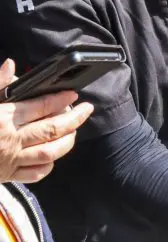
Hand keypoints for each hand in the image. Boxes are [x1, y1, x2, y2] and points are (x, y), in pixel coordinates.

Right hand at [0, 60, 92, 183]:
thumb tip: (10, 64)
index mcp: (1, 119)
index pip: (40, 106)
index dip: (60, 99)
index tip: (73, 95)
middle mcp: (9, 141)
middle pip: (52, 129)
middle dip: (74, 119)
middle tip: (86, 110)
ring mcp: (9, 161)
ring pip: (49, 153)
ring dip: (67, 141)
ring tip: (74, 131)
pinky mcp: (5, 177)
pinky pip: (34, 174)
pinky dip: (48, 166)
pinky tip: (52, 157)